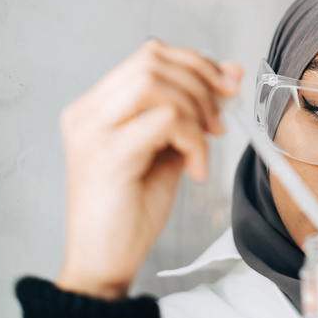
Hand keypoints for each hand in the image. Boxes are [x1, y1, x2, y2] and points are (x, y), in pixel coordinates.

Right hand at [56, 39, 241, 299]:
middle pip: (152, 59)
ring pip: (156, 82)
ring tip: (204, 147)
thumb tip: (230, 73)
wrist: (104, 262)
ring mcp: (92, 132)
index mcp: (97, 107)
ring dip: (196, 111)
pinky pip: (166, 119)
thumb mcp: (168, 150)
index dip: (195, 63)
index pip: (148, 55)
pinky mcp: (108, 155)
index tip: (225, 87)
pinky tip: (195, 170)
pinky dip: (194, 140)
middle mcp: (88, 113)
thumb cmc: (131, 208)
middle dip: (201, 83)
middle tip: (219, 121)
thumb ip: (193, 111)